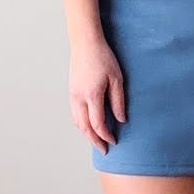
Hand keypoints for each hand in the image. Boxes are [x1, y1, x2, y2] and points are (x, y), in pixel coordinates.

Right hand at [70, 32, 126, 154]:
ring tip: (96, 140)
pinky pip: (74, 114)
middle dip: (94, 140)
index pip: (98, 124)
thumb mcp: (117, 79)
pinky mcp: (71, 91)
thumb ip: (119, 101)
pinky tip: (88, 126)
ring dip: (86, 134)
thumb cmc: (103, 58)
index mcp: (92, 96)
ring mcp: (73, 95)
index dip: (106, 135)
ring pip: (77, 122)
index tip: (114, 141)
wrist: (85, 43)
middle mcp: (79, 98)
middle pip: (84, 127)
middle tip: (104, 150)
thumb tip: (121, 119)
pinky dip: (81, 124)